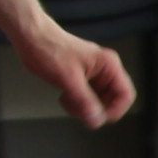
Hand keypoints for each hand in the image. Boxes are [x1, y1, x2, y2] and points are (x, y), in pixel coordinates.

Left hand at [14, 22, 136, 131]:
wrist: (32, 38)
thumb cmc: (49, 47)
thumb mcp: (68, 79)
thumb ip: (84, 100)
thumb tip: (96, 119)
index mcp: (108, 65)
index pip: (125, 94)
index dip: (115, 110)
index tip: (100, 117)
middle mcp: (104, 70)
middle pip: (112, 101)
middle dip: (95, 109)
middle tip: (80, 110)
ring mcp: (93, 75)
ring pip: (98, 102)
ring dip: (84, 107)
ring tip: (69, 101)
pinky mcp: (81, 79)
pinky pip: (86, 99)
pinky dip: (76, 104)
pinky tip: (65, 97)